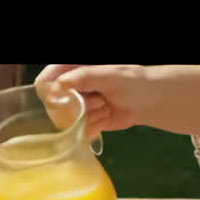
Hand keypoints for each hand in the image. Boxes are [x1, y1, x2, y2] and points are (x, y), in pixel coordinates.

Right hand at [35, 64, 158, 140]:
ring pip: (67, 119)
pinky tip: (106, 118)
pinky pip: (77, 131)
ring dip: (88, 116)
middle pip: (55, 102)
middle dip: (77, 105)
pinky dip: (92, 127)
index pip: (49, 77)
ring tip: (106, 107)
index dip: (48, 88)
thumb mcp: (112, 75)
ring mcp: (77, 106)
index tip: (56, 98)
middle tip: (99, 101)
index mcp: (76, 68)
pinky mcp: (84, 122)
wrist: (151, 102)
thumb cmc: (134, 82)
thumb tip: (61, 83)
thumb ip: (86, 77)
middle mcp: (73, 87)